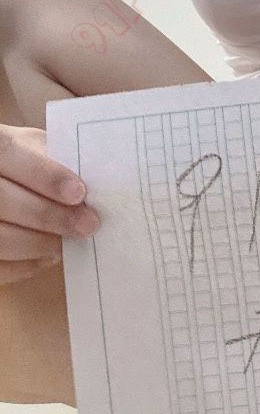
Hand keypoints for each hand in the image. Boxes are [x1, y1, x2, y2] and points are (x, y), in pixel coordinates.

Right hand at [0, 124, 100, 283]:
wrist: (1, 178)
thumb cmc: (23, 162)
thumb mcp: (34, 149)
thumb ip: (57, 159)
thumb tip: (96, 182)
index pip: (9, 153)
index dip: (44, 175)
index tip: (79, 193)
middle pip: (2, 200)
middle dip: (50, 216)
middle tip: (87, 226)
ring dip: (38, 244)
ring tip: (65, 244)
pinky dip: (23, 265)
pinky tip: (45, 257)